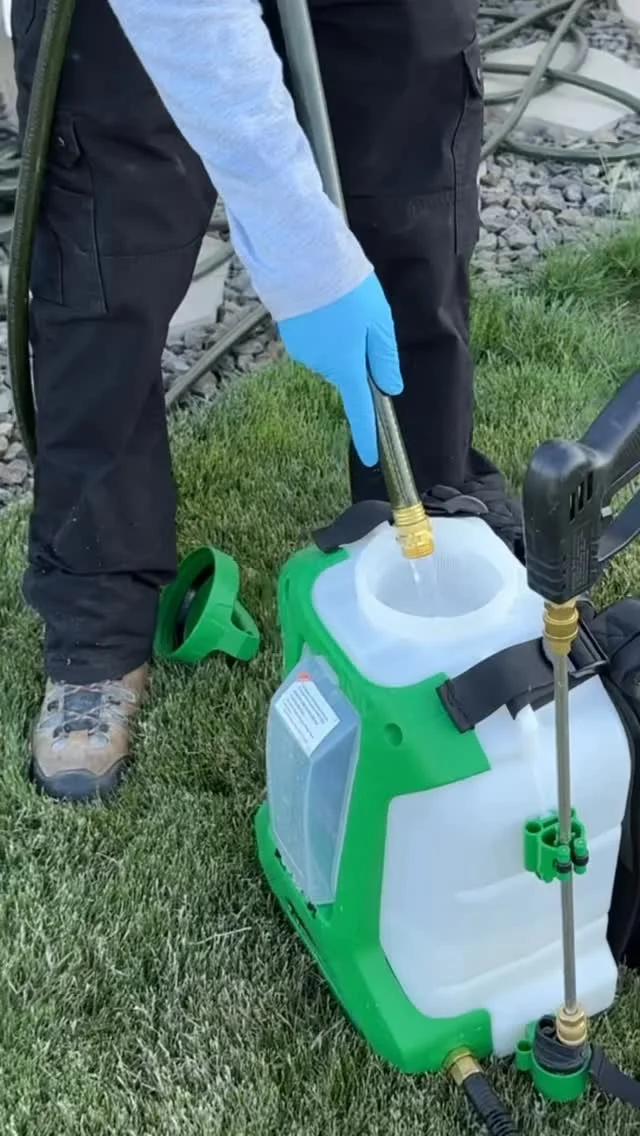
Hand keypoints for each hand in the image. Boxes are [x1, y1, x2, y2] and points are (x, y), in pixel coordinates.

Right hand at [277, 272, 402, 466]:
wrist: (302, 259)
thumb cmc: (347, 288)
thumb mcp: (380, 322)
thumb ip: (385, 358)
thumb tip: (390, 387)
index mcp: (347, 366)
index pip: (360, 410)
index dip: (366, 435)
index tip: (370, 457)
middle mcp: (322, 366)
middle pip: (346, 372)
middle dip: (356, 354)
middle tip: (362, 317)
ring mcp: (302, 352)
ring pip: (330, 354)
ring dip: (339, 337)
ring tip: (340, 303)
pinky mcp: (289, 335)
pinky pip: (314, 340)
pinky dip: (321, 327)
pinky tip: (322, 303)